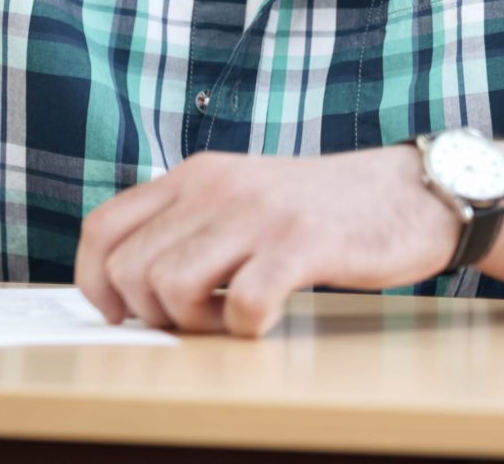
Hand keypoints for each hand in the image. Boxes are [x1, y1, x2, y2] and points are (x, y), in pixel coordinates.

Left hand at [76, 147, 459, 337]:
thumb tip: (129, 285)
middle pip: (129, 269)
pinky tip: (269, 317)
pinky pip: (241, 304)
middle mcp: (217, 186)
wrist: (408, 192)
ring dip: (194, 323)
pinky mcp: (302, 243)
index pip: (103, 227)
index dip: (94, 283)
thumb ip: (190, 224)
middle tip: (196, 318)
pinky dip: (245, 328)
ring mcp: (259, 213)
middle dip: (151, 314)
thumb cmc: (322, 209)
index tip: (121, 314)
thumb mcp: (242, 196)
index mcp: (196, 175)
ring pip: (170, 287)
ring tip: (231, 316)